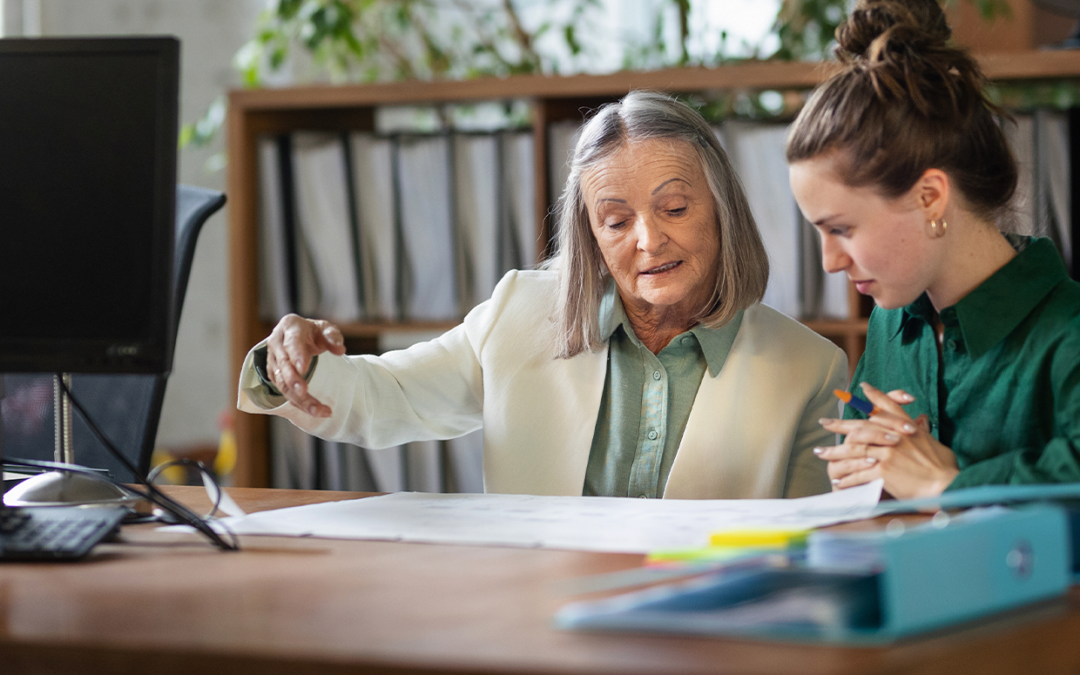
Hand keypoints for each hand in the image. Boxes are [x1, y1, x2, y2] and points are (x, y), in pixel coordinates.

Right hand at [265, 314, 345, 417]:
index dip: (296, 356)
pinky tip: (316, 411)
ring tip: (318, 410)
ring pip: (283, 383)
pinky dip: (299, 403)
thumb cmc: (312, 332)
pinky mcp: (275, 376)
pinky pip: (285, 392)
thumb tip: (340, 350)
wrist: (295, 336)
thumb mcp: (325, 328)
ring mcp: (273, 361)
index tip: (303, 368)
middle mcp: (277, 344)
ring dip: (299, 398)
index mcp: (289, 327)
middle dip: (293, 380)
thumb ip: (333, 337)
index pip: (291, 343)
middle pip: (283, 365)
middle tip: (304, 392)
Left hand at [815, 383, 958, 499]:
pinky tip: (836, 480)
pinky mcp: (884, 470)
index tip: (861, 388)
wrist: (946, 486)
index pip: (888, 406)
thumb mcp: (934, 443)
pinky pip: (859, 473)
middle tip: (824, 422)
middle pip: (861, 427)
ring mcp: (888, 453)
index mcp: (907, 428)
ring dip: (835, 453)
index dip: (874, 396)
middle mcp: (894, 437)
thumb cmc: (944, 467)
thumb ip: (924, 431)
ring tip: (820, 453)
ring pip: (854, 450)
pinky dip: (847, 478)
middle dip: (839, 425)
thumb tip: (921, 419)